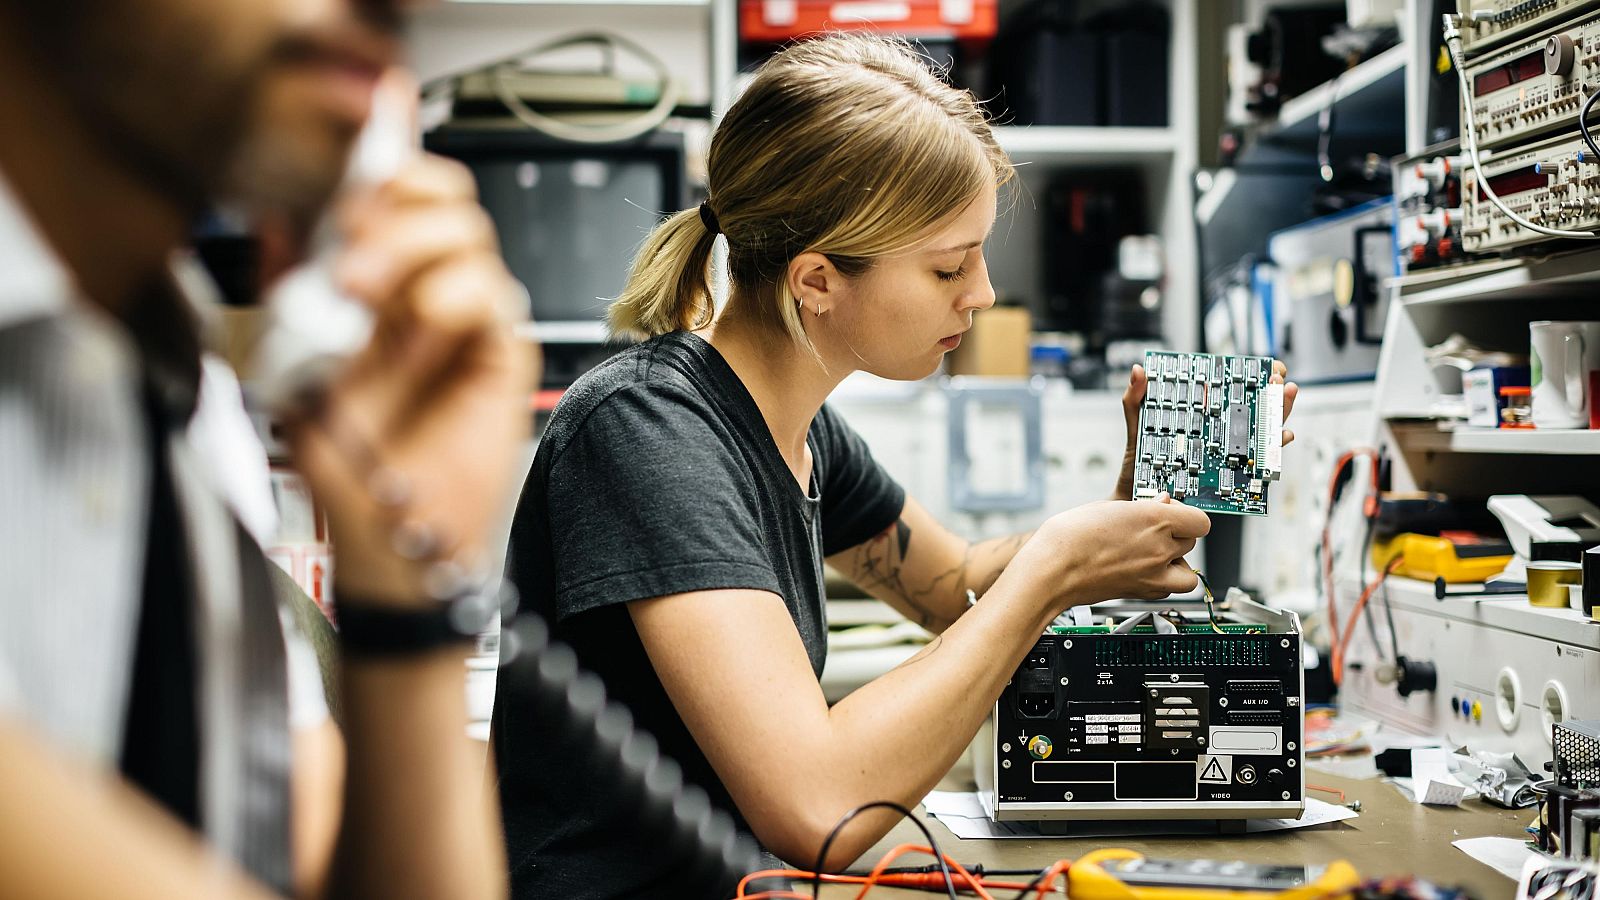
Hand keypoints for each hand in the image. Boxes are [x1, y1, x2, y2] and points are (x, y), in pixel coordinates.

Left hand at [287, 155, 537, 606]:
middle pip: (443, 195)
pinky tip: (422, 325)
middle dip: (394, 201)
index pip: (396, 193)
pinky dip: (455, 294)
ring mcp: (470, 320)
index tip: (344, 168)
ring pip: (470, 231)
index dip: (382, 162)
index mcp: (381, 285)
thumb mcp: (293, 369)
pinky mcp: (502, 353)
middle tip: (349, 245)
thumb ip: (292, 298)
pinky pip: (495, 292)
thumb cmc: (350, 468)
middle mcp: (430, 292)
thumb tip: (281, 226)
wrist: (391, 538)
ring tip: (367, 294)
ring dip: (413, 246)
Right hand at [1004, 494, 1211, 614]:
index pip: (1199, 520)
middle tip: (1154, 528)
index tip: (1173, 510)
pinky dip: (1165, 581)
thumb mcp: (1106, 506)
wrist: (1051, 571)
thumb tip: (1161, 505)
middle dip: (1177, 533)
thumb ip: (1141, 507)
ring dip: (1178, 561)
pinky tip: (1147, 570)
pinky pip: (1170, 588)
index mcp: (1153, 519)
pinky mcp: (1142, 592)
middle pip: (1192, 541)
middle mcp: (1159, 548)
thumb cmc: (1069, 538)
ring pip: (1188, 570)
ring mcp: (1152, 573)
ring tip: (1158, 553)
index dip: (1187, 514)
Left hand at [1113, 360, 1298, 500]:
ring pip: (1265, 430)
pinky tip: (1281, 436)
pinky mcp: (1232, 475)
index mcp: (1202, 415)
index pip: (1233, 390)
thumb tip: (1138, 370)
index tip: (1263, 366)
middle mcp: (1222, 432)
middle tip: (1276, 379)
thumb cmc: (1139, 465)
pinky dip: (1275, 448)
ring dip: (1280, 412)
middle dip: (1272, 390)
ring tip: (1283, 396)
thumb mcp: (1137, 429)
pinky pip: (1261, 462)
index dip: (1253, 375)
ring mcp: (1229, 452)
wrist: (1138, 500)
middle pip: (1257, 407)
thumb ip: (1135, 399)